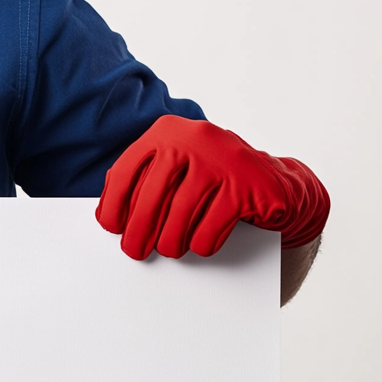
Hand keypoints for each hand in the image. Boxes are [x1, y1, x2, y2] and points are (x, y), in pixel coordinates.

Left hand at [96, 115, 328, 259]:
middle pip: (152, 194)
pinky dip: (201, 242)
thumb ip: (143, 180)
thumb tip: (107, 214)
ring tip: (168, 250)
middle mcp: (194, 139)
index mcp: (167, 131)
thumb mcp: (175, 167)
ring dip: (170, 240)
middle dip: (139, 229)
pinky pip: (213, 225)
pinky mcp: (249, 185)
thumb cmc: (211, 176)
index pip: (127, 170)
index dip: (114, 203)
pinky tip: (199, 245)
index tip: (111, 227)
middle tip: (133, 251)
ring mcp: (223, 160)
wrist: (273, 180)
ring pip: (182, 213)